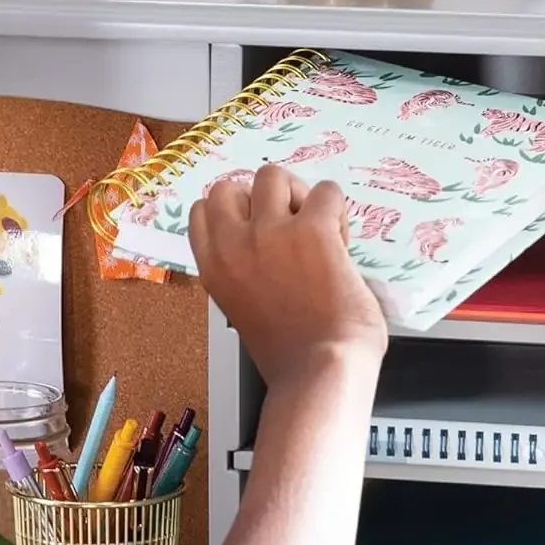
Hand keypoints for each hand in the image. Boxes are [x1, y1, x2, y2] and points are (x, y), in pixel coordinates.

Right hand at [188, 165, 385, 388]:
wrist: (320, 370)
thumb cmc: (288, 355)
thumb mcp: (242, 310)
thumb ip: (245, 275)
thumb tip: (271, 258)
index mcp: (213, 268)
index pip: (203, 211)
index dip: (233, 214)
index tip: (257, 232)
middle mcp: (233, 243)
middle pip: (231, 186)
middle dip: (260, 199)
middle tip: (287, 226)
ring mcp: (271, 232)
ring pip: (274, 175)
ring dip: (297, 195)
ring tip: (316, 226)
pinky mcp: (313, 230)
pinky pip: (326, 191)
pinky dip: (336, 208)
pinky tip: (341, 238)